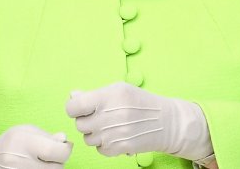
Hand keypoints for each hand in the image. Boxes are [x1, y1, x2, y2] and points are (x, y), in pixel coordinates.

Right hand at [0, 125, 72, 168]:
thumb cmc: (8, 143)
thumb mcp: (24, 131)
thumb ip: (46, 135)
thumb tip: (64, 140)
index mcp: (23, 142)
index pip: (59, 152)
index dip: (66, 149)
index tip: (63, 145)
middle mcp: (21, 161)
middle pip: (58, 167)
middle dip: (59, 160)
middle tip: (50, 154)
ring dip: (52, 168)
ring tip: (40, 161)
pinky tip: (34, 167)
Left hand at [65, 82, 212, 161]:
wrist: (166, 122)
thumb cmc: (141, 102)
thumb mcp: (119, 89)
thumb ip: (93, 94)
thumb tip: (73, 96)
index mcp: (106, 98)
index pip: (73, 107)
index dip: (74, 107)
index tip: (81, 107)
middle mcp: (108, 117)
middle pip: (79, 124)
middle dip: (86, 120)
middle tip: (100, 116)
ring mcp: (112, 135)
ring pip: (88, 138)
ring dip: (95, 133)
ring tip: (109, 125)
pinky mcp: (118, 149)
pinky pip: (99, 149)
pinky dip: (104, 144)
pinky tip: (115, 135)